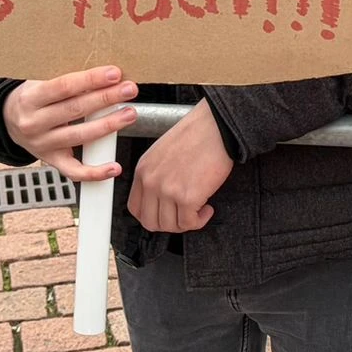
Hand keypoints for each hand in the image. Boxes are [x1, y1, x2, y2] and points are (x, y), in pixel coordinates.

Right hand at [2, 67, 139, 180]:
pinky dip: (95, 172)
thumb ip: (67, 81)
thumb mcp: (40, 82)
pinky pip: (74, 171)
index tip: (114, 74)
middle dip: (106, 98)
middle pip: (75, 110)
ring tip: (129, 114)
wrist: (8, 121)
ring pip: (79, 136)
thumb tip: (105, 74)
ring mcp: (42, 144)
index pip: (64, 86)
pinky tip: (114, 167)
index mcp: (30, 98)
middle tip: (129, 90)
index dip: (91, 80)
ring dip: (108, 125)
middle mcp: (33, 123)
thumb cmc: (32, 97)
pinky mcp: (51, 160)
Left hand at [127, 99, 233, 233]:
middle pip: (150, 222)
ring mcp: (168, 190)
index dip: (152, 216)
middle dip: (169, 224)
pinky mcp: (187, 197)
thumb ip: (157, 174)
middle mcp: (152, 181)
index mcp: (144, 170)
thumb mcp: (162, 152)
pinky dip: (200, 220)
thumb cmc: (197, 134)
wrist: (216, 126)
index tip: (165, 213)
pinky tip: (207, 208)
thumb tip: (163, 198)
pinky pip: (189, 223)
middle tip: (183, 216)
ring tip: (198, 210)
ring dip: (186, 222)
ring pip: (170, 226)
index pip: (135, 208)